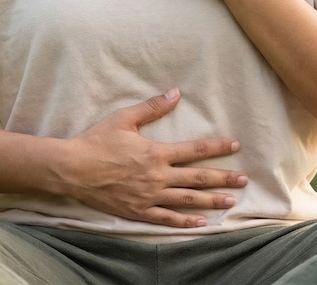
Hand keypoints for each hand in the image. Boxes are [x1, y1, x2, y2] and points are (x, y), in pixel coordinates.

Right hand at [62, 89, 246, 227]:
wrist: (73, 169)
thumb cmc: (97, 141)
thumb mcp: (124, 118)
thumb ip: (152, 107)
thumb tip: (175, 93)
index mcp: (156, 152)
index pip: (194, 150)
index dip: (216, 148)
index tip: (235, 146)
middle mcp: (157, 177)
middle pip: (197, 179)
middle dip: (223, 178)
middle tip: (244, 180)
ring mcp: (149, 197)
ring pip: (187, 201)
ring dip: (211, 200)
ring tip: (230, 201)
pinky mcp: (138, 212)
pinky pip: (166, 219)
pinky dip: (185, 222)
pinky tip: (201, 223)